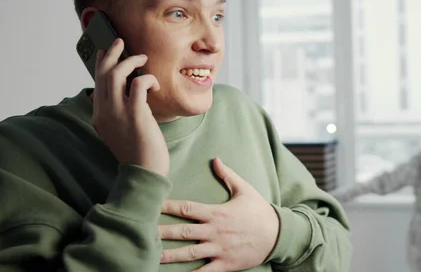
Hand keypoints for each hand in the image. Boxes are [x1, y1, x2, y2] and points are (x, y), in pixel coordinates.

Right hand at [92, 38, 168, 175]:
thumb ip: (118, 114)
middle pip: (103, 74)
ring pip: (117, 74)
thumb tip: (126, 96)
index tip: (106, 52)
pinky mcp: (135, 114)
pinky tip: (156, 86)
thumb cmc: (139, 153)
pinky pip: (138, 84)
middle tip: (121, 41)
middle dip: (112, 53)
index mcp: (99, 116)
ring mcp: (117, 112)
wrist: (144, 172)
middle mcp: (104, 112)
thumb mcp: (120, 132)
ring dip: (131, 61)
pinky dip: (147, 79)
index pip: (97, 83)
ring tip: (143, 59)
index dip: (101, 64)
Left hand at [159, 158, 279, 270]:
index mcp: (217, 212)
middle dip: (162, 232)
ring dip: (170, 255)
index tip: (152, 203)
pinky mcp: (226, 264)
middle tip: (142, 231)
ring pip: (190, 253)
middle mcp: (215, 231)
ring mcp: (219, 249)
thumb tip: (215, 159)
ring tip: (152, 256)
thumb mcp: (245, 189)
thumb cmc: (259, 211)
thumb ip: (228, 175)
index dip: (168, 206)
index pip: (187, 208)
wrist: (278, 235)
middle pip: (183, 232)